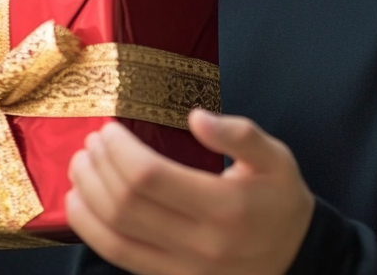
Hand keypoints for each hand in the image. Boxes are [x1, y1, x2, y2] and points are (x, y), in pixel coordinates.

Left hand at [66, 109, 314, 274]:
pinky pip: (121, 259)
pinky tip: (80, 206)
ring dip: (86, 199)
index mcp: (225, 208)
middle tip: (91, 142)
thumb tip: (196, 117)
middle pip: (126, 205)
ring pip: (116, 237)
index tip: (109, 129)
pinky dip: (92, 232)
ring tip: (79, 167)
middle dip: (98, 168)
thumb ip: (239, 133)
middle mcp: (201, 245)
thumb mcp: (275, 157)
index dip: (119, 151)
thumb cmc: (279, 199)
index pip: (151, 177)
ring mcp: (184, 271)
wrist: (296, 258)